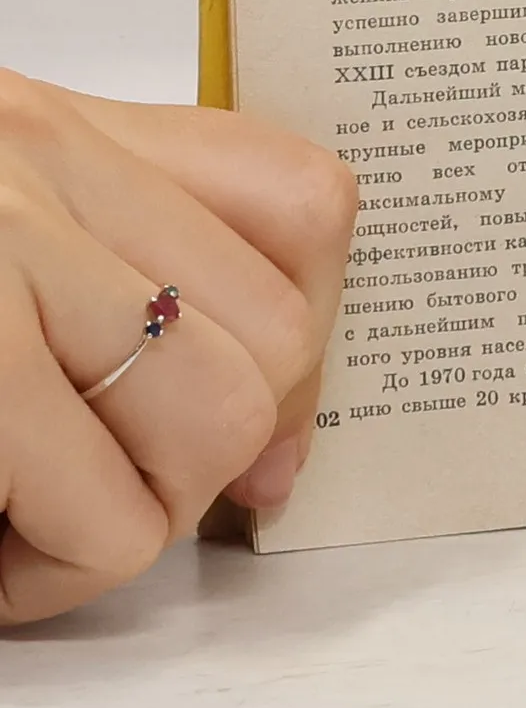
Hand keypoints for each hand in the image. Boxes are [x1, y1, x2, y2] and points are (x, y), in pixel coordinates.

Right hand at [0, 72, 355, 623]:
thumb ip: (127, 288)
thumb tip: (274, 461)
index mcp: (61, 131)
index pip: (305, 202)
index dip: (312, 341)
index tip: (266, 442)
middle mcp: (43, 167)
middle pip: (276, 333)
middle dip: (212, 457)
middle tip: (103, 500)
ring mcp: (1, 251)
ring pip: (216, 423)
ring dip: (133, 525)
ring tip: (32, 538)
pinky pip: (102, 516)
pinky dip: (54, 575)